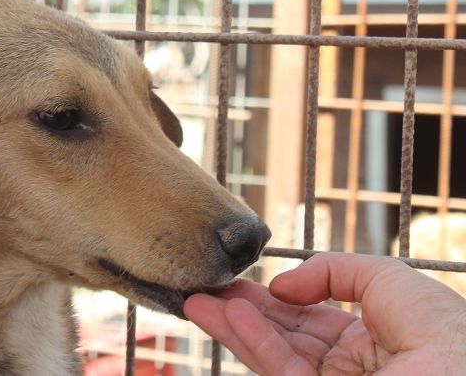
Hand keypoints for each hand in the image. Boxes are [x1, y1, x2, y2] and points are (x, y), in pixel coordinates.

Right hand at [184, 252, 465, 374]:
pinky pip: (280, 371)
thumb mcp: (385, 277)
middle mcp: (344, 371)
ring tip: (195, 302)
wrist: (465, 372)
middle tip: (201, 290)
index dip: (268, 300)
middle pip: (278, 338)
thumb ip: (330, 270)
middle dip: (238, 313)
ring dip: (231, 327)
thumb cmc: (445, 328)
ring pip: (270, 357)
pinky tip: (231, 314)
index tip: (234, 283)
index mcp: (367, 344)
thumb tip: (282, 286)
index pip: (304, 320)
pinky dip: (254, 342)